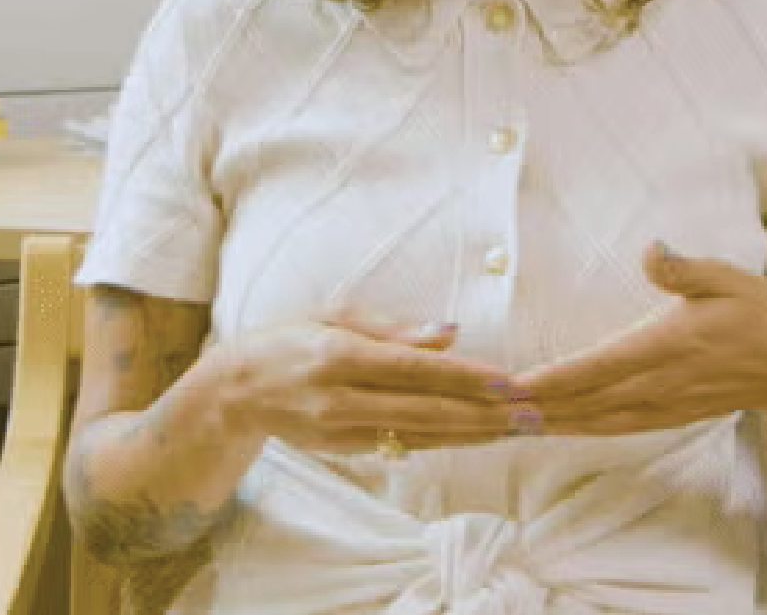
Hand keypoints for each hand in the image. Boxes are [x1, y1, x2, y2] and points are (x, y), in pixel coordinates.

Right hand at [210, 305, 519, 455]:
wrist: (235, 391)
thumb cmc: (291, 339)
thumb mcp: (335, 316)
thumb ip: (394, 328)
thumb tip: (450, 333)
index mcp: (339, 353)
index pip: (414, 369)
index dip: (464, 377)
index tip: (508, 381)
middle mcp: (340, 397)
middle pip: (425, 410)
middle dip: (483, 414)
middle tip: (531, 413)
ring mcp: (340, 430)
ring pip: (420, 435)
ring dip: (473, 433)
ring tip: (517, 428)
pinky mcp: (343, 450)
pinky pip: (404, 446)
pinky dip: (444, 441)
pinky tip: (478, 436)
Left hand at [509, 243, 766, 436]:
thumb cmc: (759, 313)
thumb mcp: (728, 278)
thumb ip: (684, 270)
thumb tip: (651, 250)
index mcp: (668, 345)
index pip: (598, 366)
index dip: (552, 378)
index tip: (512, 384)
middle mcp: (660, 383)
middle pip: (586, 400)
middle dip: (535, 406)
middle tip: (485, 408)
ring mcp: (665, 405)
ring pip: (596, 420)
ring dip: (551, 422)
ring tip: (506, 421)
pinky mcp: (669, 416)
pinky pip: (616, 428)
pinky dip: (581, 429)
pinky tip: (556, 428)